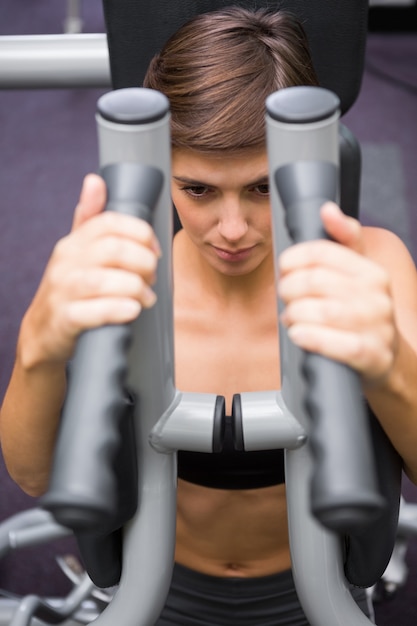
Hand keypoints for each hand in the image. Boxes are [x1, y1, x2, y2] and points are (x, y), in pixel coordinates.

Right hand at [20, 174, 160, 365]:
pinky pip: (93, 311)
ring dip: (135, 288)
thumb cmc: (71, 289)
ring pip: (103, 281)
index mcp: (74, 242)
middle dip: (143, 263)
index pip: (110, 223)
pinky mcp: (64, 319)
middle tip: (152, 278)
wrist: (43, 332)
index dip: (141, 233)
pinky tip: (132, 310)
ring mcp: (63, 291)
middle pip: (113, 250)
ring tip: (147, 298)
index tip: (155, 250)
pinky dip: (118, 309)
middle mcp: (66, 263)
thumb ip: (90, 220)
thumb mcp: (77, 252)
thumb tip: (95, 180)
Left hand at [278, 202, 397, 384]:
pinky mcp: (371, 354)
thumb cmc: (362, 314)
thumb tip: (327, 209)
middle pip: (315, 281)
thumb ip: (343, 241)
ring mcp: (376, 326)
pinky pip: (334, 344)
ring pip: (321, 311)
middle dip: (289, 289)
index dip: (293, 259)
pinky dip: (309, 337)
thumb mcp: (357, 274)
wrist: (387, 358)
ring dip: (295, 314)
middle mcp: (377, 296)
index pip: (322, 252)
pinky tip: (299, 334)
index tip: (285, 269)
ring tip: (291, 317)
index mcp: (371, 271)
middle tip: (285, 297)